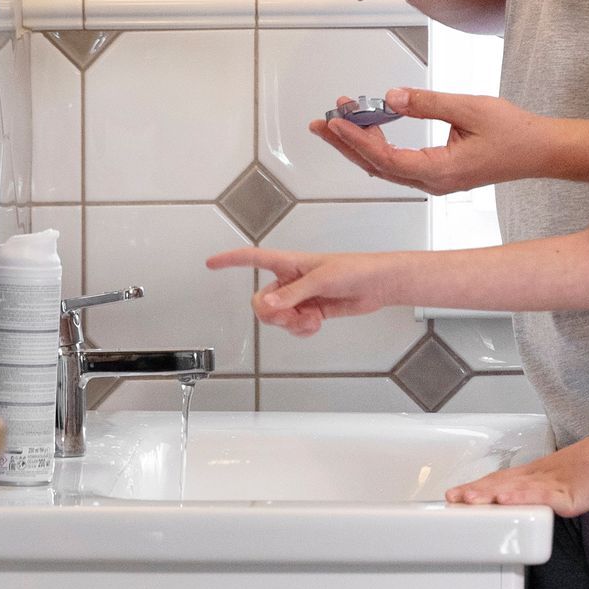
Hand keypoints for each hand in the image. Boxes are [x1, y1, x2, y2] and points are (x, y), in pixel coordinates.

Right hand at [206, 243, 399, 338]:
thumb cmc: (354, 269)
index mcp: (289, 263)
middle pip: (261, 302)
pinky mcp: (310, 312)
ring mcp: (299, 298)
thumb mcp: (321, 280)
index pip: (252, 258)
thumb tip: (266, 306)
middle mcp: (290, 281)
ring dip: (291, 324)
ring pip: (277, 318)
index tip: (211, 263)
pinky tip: (316, 323)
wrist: (377, 285)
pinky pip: (293, 327)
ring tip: (311, 318)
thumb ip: (292, 295)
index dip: (230, 260)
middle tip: (291, 315)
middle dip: (273, 314)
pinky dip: (302, 329)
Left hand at [310, 88, 543, 194]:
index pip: (385, 158)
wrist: (541, 150)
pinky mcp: (440, 174)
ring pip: (385, 166)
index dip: (356, 138)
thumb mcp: (470, 108)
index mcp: (440, 171)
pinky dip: (379, 146)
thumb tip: (390, 97)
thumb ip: (427, 102)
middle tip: (320, 122)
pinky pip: (399, 164)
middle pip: (376, 166)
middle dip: (345, 143)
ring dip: (359, 144)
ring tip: (336, 121)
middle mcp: (433, 182)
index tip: (336, 119)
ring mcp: (435, 181)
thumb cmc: (514, 132)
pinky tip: (368, 129)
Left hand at [445, 430, 588, 516]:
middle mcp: (538, 476)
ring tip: (467, 499)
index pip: (500, 480)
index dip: (477, 487)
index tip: (456, 494)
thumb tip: (529, 501)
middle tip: (451, 498)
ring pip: (514, 489)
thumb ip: (544, 490)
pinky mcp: (566, 493)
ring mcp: (551, 483)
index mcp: (536, 474)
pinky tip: (506, 500)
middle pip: (500, 483)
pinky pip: (540, 496)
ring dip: (489, 494)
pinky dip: (521, 497)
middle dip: (474, 491)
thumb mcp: (563, 478)